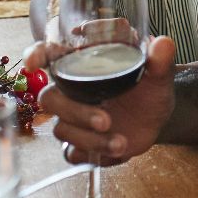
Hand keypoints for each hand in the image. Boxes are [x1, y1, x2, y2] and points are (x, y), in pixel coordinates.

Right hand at [24, 34, 176, 164]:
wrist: (155, 119)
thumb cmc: (149, 88)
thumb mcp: (158, 74)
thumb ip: (159, 60)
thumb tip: (163, 43)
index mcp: (84, 63)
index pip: (51, 52)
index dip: (38, 54)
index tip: (35, 62)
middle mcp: (71, 89)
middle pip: (50, 98)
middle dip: (75, 112)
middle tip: (106, 121)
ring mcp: (73, 116)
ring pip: (61, 128)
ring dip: (90, 138)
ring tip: (121, 142)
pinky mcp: (79, 141)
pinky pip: (71, 152)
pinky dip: (91, 154)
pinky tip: (114, 151)